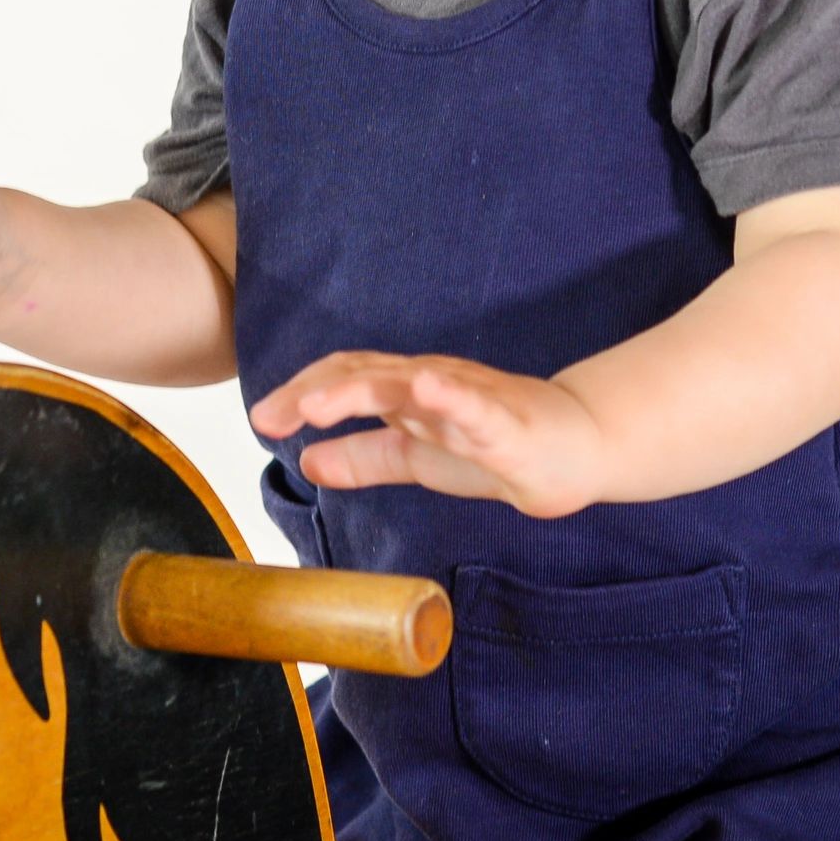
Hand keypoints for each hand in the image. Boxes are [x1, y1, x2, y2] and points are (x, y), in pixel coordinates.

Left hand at [247, 352, 609, 518]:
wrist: (576, 450)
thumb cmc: (495, 448)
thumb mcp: (418, 458)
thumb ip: (366, 459)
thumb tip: (307, 462)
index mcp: (406, 394)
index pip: (346, 380)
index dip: (302, 394)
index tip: (263, 419)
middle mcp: (431, 385)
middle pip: (367, 377)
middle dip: (318, 392)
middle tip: (275, 414)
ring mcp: (469, 398)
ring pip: (411, 385)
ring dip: (362, 389)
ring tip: (319, 402)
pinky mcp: (508, 422)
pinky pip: (476, 405)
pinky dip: (448, 394)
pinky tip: (424, 387)